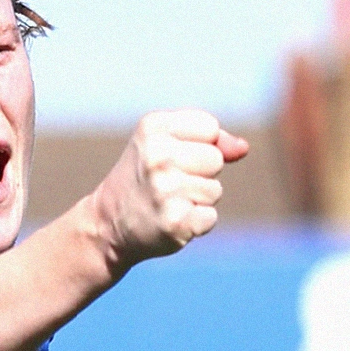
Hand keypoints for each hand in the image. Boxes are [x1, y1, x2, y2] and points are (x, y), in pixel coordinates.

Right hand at [90, 109, 248, 272]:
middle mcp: (157, 156)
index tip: (169, 156)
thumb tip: (242, 148)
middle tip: (166, 183)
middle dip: (199, 173)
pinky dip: (195, 223)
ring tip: (166, 202)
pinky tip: (170, 220)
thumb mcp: (164, 144)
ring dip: (196, 200)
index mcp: (152, 127)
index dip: (198, 145)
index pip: (210, 128)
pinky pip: (210, 217)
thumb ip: (209, 139)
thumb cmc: (143, 178)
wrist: (107, 223)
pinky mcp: (175, 221)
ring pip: (214, 190)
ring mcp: (165, 190)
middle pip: (215, 159)